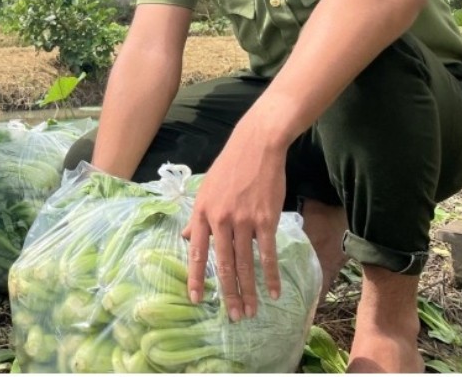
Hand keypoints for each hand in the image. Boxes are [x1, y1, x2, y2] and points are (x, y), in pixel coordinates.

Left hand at [181, 125, 286, 322]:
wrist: (256, 146)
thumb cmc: (230, 168)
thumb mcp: (205, 190)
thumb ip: (198, 218)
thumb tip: (188, 238)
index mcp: (201, 212)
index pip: (196, 252)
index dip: (195, 277)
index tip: (196, 299)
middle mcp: (219, 219)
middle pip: (222, 264)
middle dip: (227, 293)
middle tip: (233, 316)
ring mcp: (242, 220)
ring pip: (245, 263)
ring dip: (249, 290)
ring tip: (251, 311)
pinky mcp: (265, 219)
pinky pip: (267, 253)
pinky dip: (270, 275)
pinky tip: (274, 292)